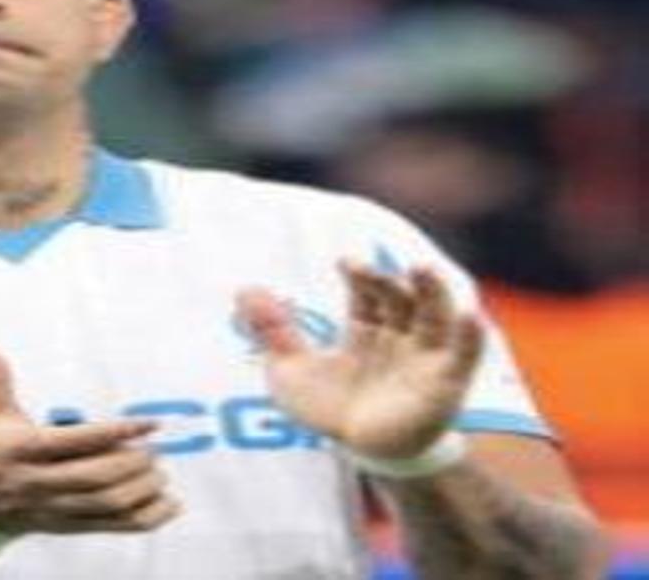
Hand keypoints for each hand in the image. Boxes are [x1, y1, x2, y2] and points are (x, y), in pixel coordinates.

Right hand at [0, 343, 180, 534]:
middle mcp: (36, 485)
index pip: (72, 443)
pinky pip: (114, 528)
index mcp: (19, 452)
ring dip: (141, 489)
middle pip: (94, 479)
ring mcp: (55, 510)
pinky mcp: (70, 526)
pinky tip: (167, 502)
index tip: (149, 423)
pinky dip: (146, 518)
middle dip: (132, 463)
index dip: (114, 433)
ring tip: (157, 470)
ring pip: (106, 506)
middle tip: (153, 449)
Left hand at [236, 262, 483, 459]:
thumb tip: (244, 290)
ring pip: (435, 315)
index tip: (345, 262)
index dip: (360, 275)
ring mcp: (424, 357)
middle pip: (401, 297)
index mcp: (367, 326)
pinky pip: (464, 356)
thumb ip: (271, 331)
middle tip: (371, 266)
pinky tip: (471, 314)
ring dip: (433, 291)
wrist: (355, 452)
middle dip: (389, 279)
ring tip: (422, 268)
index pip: (368, 292)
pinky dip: (470, 335)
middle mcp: (399, 335)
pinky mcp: (444, 384)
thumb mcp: (290, 369)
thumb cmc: (328, 407)